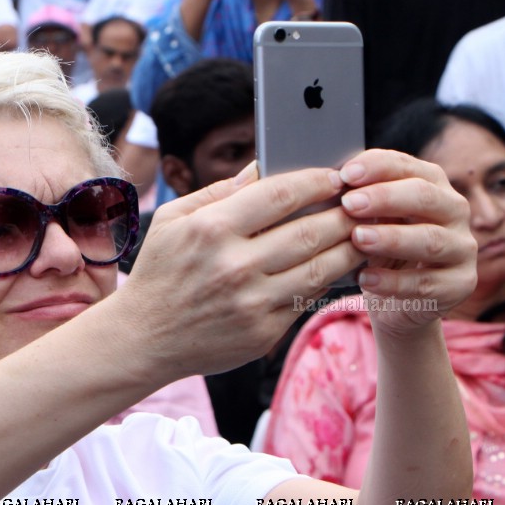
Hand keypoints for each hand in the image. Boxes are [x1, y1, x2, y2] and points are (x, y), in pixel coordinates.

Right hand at [125, 162, 360, 377]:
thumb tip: (261, 166)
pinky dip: (328, 280)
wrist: (143, 338)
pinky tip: (336, 266)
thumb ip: (217, 191)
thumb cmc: (159, 273)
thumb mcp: (172, 220)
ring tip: (361, 232)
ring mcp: (251, 302)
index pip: (280, 194)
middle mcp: (234, 265)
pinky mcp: (263, 331)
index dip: (316, 180)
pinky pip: (307, 298)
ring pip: (321, 267)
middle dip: (344, 212)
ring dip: (349, 247)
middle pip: (310, 230)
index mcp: (210, 229)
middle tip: (361, 202)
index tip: (335, 175)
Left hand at [337, 150, 477, 334]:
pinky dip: (393, 281)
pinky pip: (426, 283)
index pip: (408, 167)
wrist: (397, 301)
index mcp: (432, 185)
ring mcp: (461, 248)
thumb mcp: (370, 221)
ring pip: (430, 239)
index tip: (345, 174)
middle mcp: (454, 211)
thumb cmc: (379, 250)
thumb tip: (328, 182)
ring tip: (358, 239)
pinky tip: (365, 279)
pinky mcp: (459, 284)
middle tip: (349, 204)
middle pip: (425, 197)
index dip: (378, 167)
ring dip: (391, 238)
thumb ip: (358, 201)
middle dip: (385, 198)